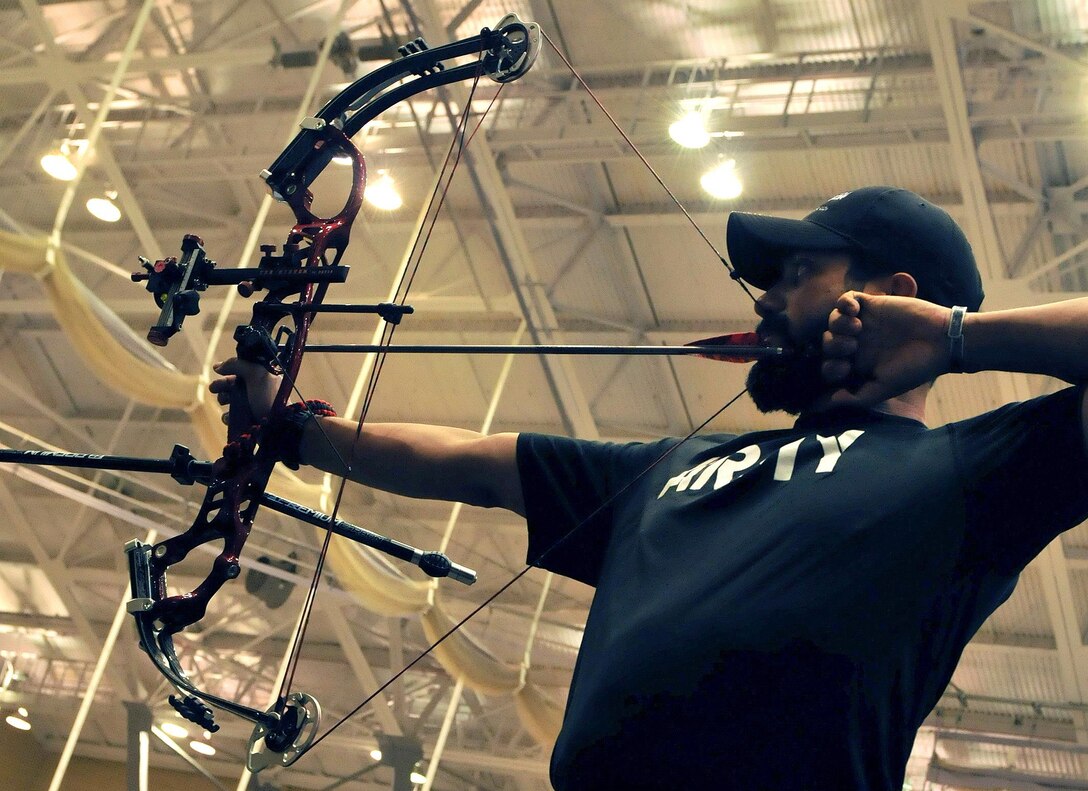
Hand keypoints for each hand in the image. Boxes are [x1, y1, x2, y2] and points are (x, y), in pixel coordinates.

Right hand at [210, 358, 281, 424]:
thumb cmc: (269, 397)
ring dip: (223, 399)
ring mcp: (253, 405)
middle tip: (214, 388)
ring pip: (231, 400)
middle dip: (221, 385)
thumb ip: (237, 365)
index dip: (228, 368)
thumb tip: (218, 367)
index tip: (217, 369)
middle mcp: (257, 389)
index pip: (242, 369)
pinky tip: (228, 417)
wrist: (278, 425)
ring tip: (223, 401)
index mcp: (262, 377)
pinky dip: (228, 416)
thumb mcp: (256, 374)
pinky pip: (233, 416)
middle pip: (233, 384)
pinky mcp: (249, 420)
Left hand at [818, 292, 951, 407]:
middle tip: (852, 346)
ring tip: (856, 329)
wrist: (941, 341)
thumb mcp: (885, 388)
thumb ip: (857, 398)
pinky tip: (853, 310)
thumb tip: (831, 401)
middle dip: (833, 345)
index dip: (830, 367)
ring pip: (833, 320)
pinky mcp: (873, 304)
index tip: (846, 368)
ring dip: (837, 324)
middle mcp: (858, 343)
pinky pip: (846, 299)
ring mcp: (864, 323)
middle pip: (828, 342)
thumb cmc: (915, 368)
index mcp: (859, 364)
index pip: (831, 365)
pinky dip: (843, 303)